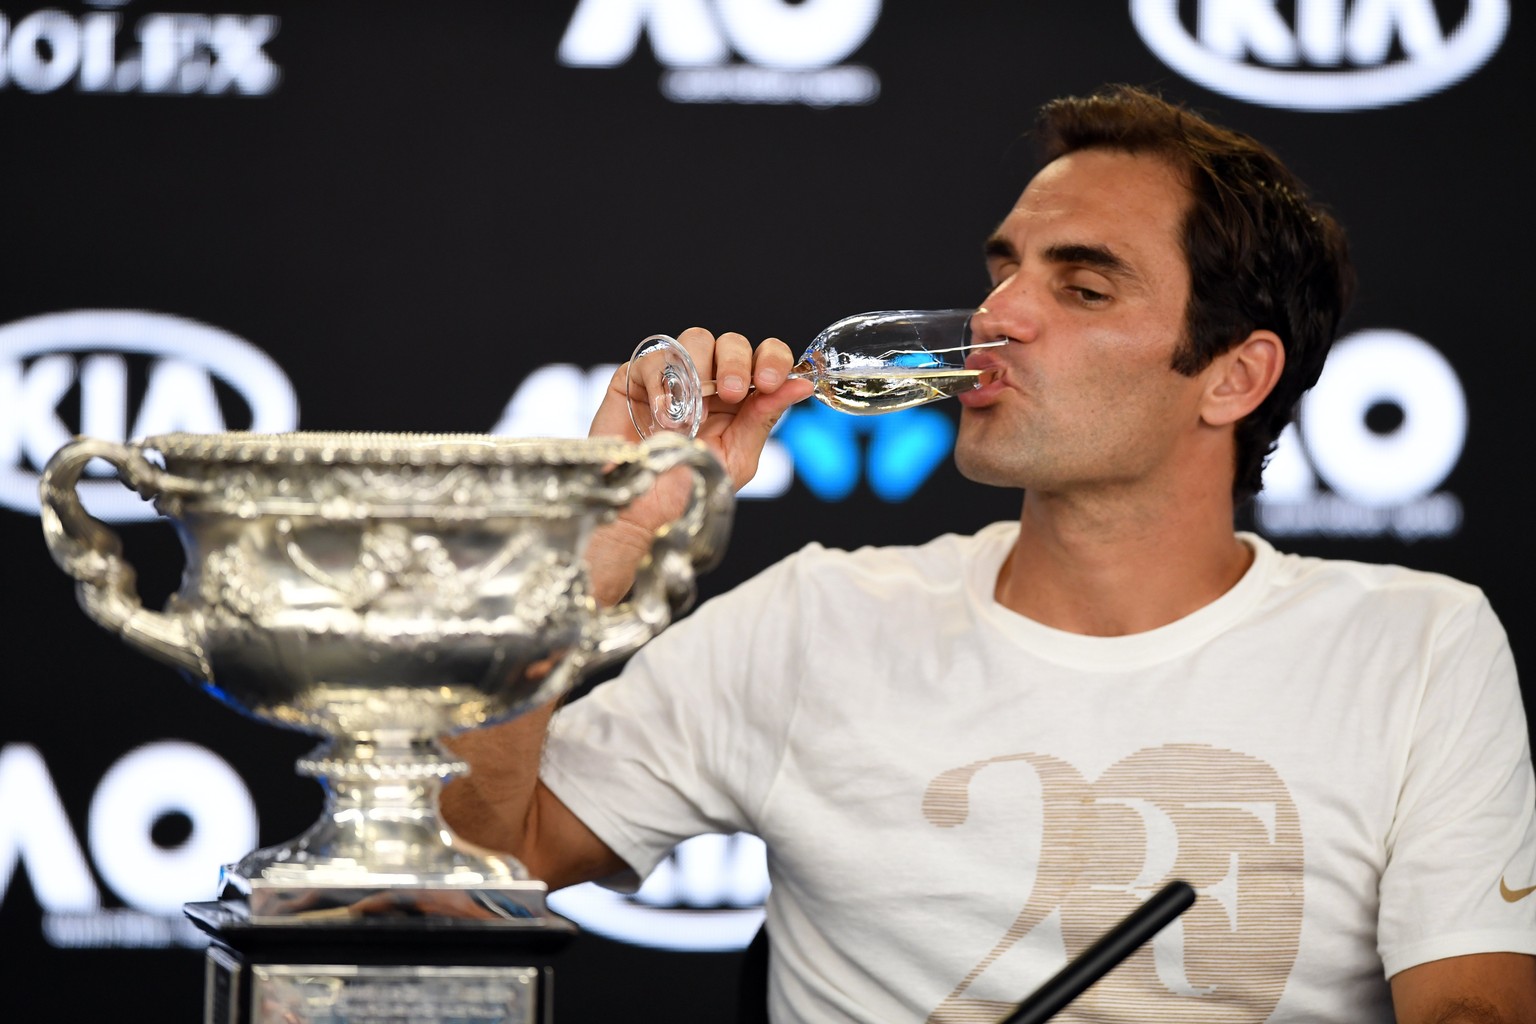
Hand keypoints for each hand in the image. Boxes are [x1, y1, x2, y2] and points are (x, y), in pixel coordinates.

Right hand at [592, 327, 813, 490]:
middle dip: (736, 362)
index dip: (773, 359)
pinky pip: (655, 358)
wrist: (641, 512)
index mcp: (741, 399)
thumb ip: (764, 417)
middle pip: (731, 342)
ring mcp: (673, 376)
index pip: (765, 357)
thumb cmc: (688, 491)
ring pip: (696, 339)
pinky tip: (663, 415)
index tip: (769, 381)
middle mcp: (710, 382)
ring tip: (692, 414)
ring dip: (700, 369)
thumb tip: (803, 386)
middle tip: (732, 393)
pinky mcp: (636, 377)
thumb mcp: (736, 457)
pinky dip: (662, 382)